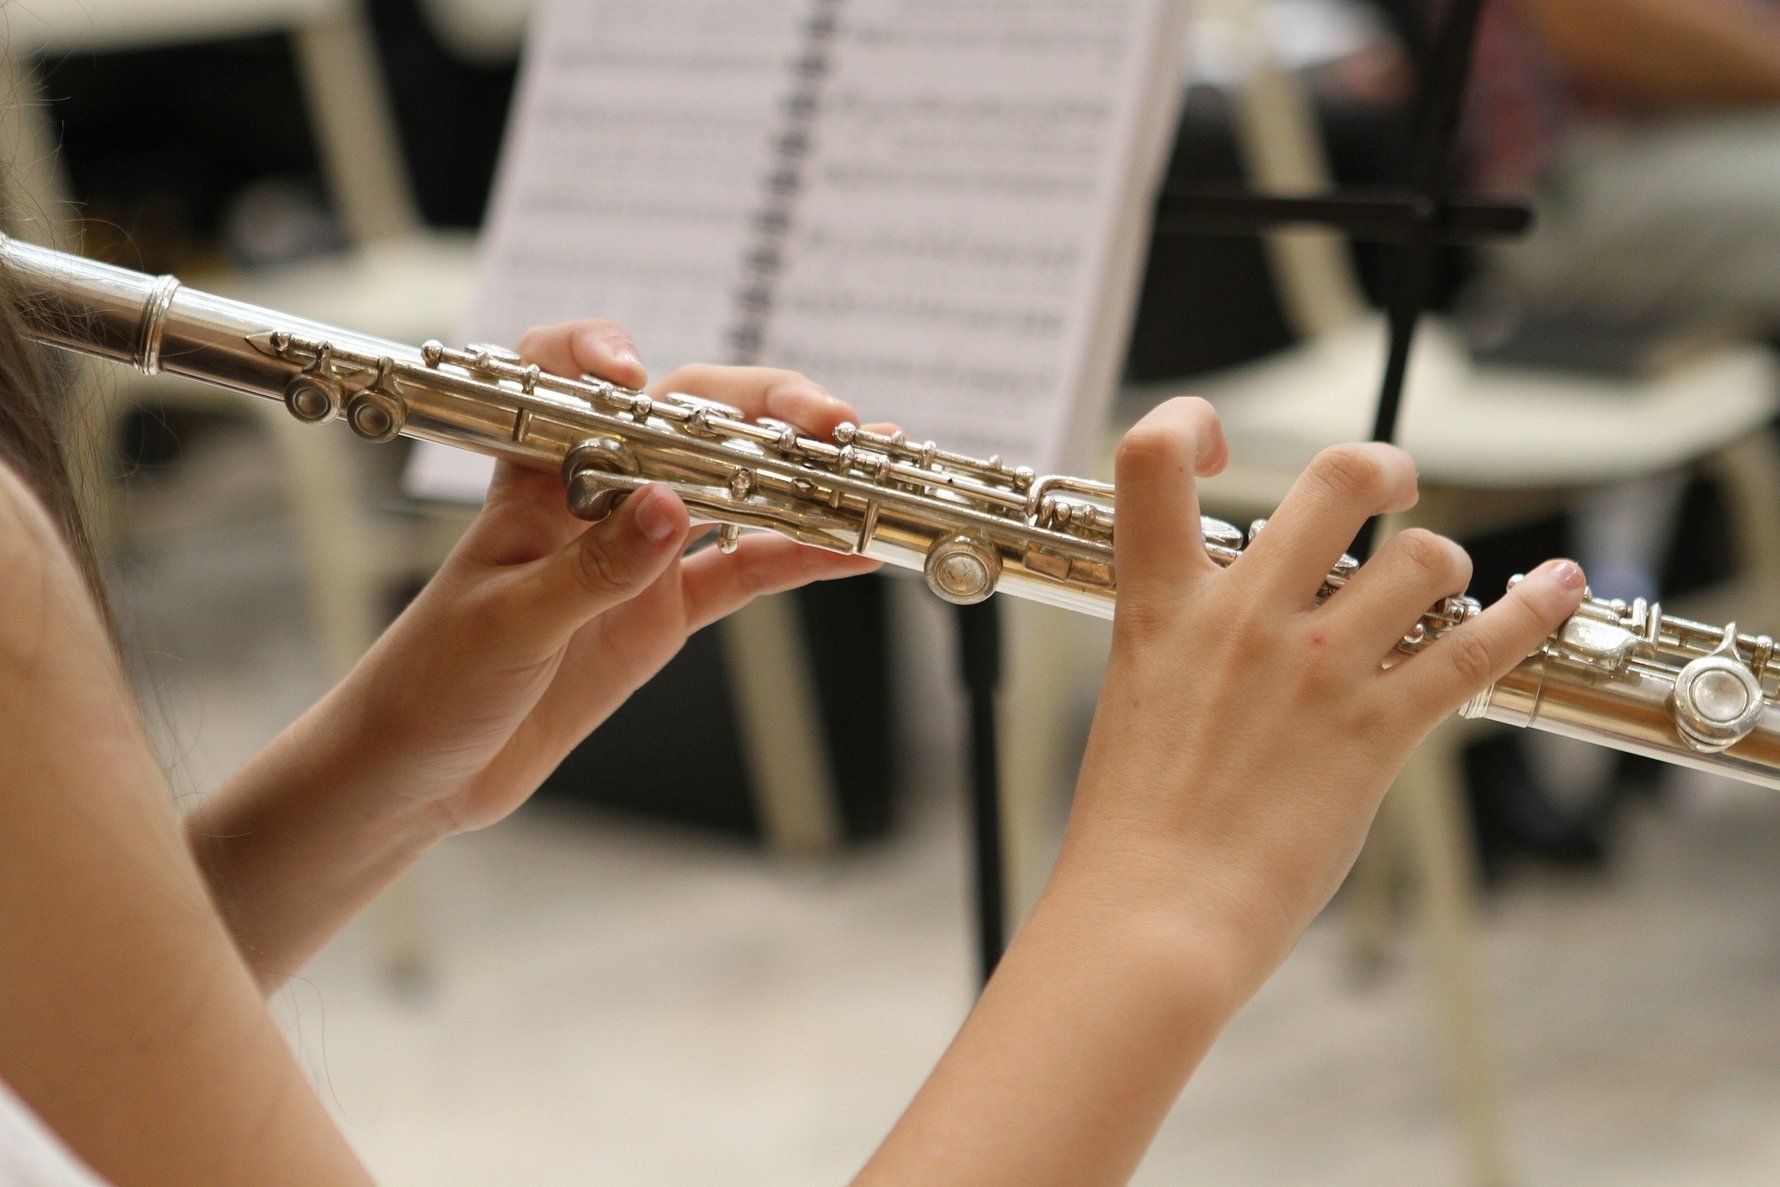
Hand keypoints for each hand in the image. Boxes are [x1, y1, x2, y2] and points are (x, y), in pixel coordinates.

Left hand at [343, 321, 877, 833]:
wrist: (420, 772)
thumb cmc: (432, 682)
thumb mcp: (509, 623)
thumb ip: (592, 567)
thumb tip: (670, 507)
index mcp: (535, 480)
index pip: (565, 381)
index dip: (601, 358)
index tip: (638, 376)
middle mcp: (595, 497)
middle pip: (687, 422)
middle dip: (762, 410)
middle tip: (828, 425)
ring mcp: (637, 552)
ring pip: (732, 490)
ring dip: (798, 478)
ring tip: (864, 470)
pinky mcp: (664, 610)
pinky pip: (743, 571)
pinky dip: (797, 558)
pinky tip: (850, 550)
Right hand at [1059, 398, 1586, 1001]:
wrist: (1152, 915)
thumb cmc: (1132, 825)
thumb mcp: (1137, 697)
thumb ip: (1186, 637)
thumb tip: (1239, 608)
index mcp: (1161, 605)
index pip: (1151, 455)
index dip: (1192, 421)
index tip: (1222, 447)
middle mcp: (1242, 617)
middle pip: (1339, 478)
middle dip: (1382, 467)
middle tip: (1388, 487)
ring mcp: (1314, 670)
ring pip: (1424, 558)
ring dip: (1441, 565)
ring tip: (1432, 592)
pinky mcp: (1374, 731)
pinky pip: (1474, 646)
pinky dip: (1531, 608)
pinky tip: (1556, 584)